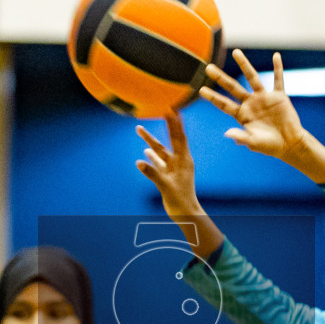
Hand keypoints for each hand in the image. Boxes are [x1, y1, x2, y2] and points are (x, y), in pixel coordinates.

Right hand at [135, 113, 224, 259]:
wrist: (185, 213)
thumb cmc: (180, 201)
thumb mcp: (165, 186)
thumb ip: (153, 173)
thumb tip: (139, 162)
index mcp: (184, 160)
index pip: (179, 137)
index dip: (175, 123)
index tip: (172, 109)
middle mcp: (180, 161)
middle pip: (171, 139)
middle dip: (165, 125)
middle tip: (161, 110)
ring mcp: (174, 167)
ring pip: (160, 150)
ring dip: (150, 140)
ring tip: (138, 129)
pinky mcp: (168, 175)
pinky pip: (159, 162)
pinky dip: (152, 156)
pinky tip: (144, 151)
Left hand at [199, 51, 324, 183]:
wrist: (289, 144)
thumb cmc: (270, 146)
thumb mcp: (254, 143)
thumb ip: (241, 137)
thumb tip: (227, 134)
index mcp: (242, 115)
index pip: (224, 104)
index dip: (213, 97)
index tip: (201, 90)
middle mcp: (250, 103)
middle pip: (233, 87)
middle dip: (221, 78)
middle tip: (208, 67)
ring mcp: (264, 98)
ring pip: (252, 78)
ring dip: (244, 65)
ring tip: (236, 52)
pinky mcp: (279, 96)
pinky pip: (278, 80)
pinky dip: (278, 68)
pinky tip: (275, 56)